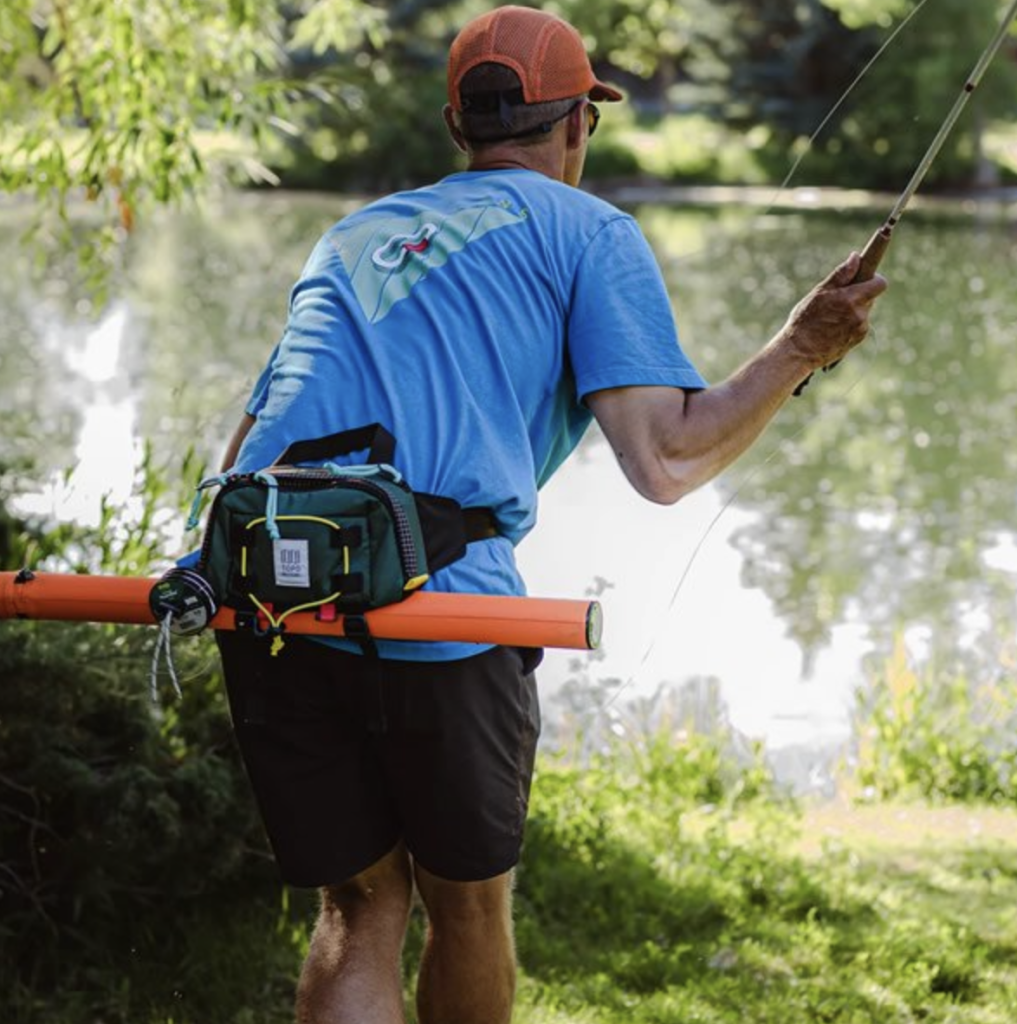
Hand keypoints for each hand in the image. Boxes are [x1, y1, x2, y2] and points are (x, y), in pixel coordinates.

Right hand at [781, 252, 887, 372]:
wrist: (798, 353)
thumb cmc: (804, 321)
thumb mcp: (819, 293)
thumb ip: (840, 275)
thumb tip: (856, 257)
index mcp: (851, 298)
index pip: (879, 283)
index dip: (874, 278)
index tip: (866, 277)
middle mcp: (860, 313)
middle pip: (870, 297)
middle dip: (858, 295)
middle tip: (838, 300)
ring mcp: (860, 328)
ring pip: (863, 311)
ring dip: (852, 310)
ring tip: (831, 318)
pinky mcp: (858, 339)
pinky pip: (859, 325)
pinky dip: (850, 324)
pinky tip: (833, 329)